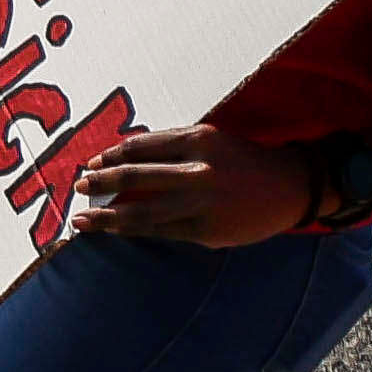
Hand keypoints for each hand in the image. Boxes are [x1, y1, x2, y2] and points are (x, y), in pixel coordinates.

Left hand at [73, 130, 305, 246]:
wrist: (292, 187)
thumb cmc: (245, 162)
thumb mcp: (213, 142)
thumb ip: (175, 149)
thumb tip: (126, 162)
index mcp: (198, 139)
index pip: (141, 146)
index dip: (111, 155)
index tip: (92, 162)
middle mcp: (198, 170)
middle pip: (134, 176)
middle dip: (100, 182)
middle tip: (80, 186)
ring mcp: (201, 202)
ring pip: (140, 211)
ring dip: (106, 215)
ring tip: (83, 218)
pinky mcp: (206, 230)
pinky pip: (160, 231)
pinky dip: (132, 231)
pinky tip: (115, 231)